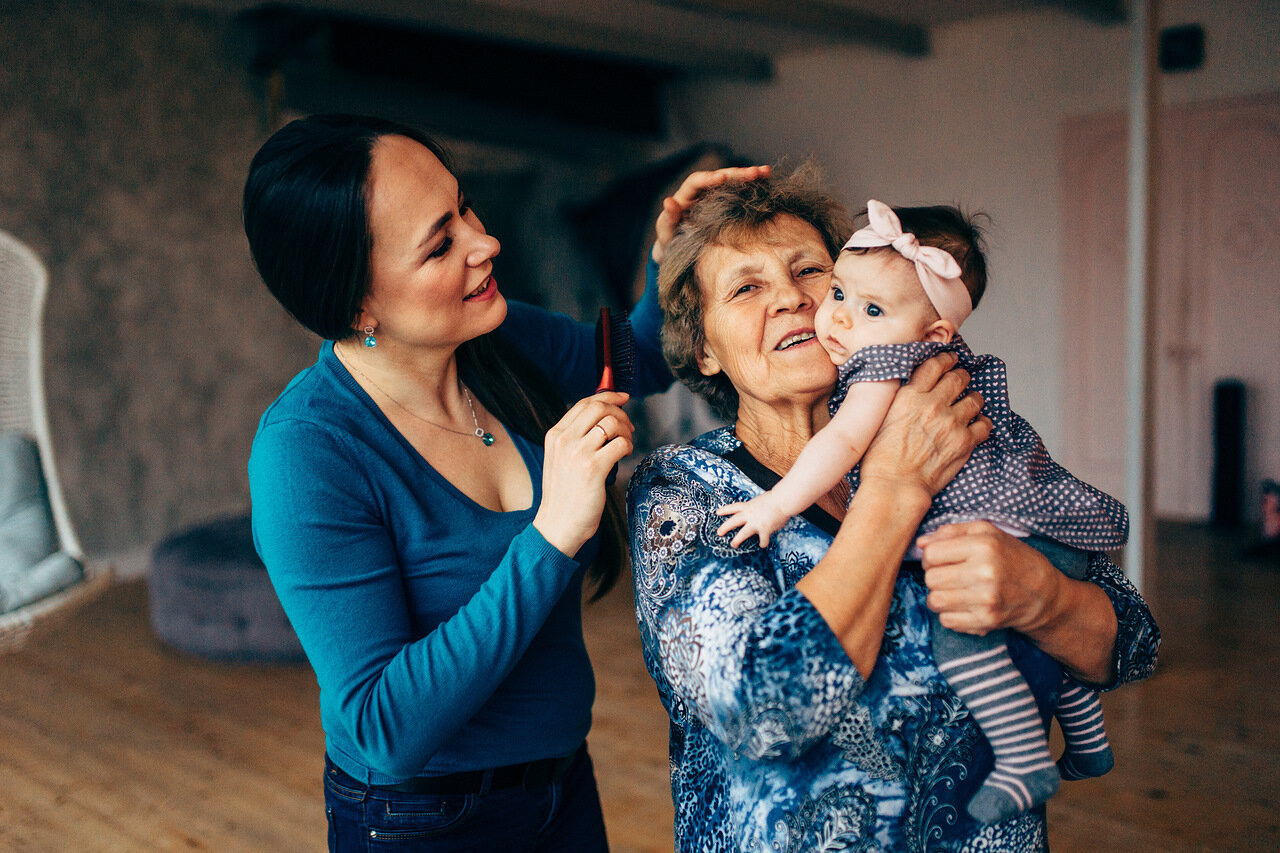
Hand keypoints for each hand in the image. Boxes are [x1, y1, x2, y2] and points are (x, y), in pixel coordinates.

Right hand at [533, 391, 634, 556]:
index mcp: (555, 435)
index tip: (622, 398)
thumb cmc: (564, 495)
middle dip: (619, 411)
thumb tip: (603, 420)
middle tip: (628, 425)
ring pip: (611, 422)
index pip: (583, 403)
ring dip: (625, 429)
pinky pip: (620, 444)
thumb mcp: (560, 460)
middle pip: (598, 407)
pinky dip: (628, 446)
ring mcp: (578, 453)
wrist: (557, 525)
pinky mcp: (593, 468)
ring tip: (626, 442)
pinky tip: (624, 455)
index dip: (607, 396)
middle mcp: (564, 440)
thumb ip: (575, 439)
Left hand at [651, 165, 771, 263]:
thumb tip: (668, 201)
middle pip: (719, 177)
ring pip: (732, 182)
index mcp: (686, 196)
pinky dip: (752, 187)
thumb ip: (667, 219)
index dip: (709, 178)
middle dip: (737, 174)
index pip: (697, 181)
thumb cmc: (671, 242)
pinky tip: (767, 181)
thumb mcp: (666, 233)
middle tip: (755, 172)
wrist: (680, 251)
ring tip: (765, 172)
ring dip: (749, 176)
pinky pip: (740, 192)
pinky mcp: (726, 204)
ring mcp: (715, 197)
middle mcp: (702, 192)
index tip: (722, 177)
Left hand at [715, 494, 791, 547]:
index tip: (717, 512)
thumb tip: (755, 511)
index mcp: (748, 506)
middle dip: (725, 527)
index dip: (725, 510)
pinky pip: (762, 540)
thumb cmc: (774, 499)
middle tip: (719, 533)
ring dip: (737, 540)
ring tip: (733, 544)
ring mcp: (756, 523)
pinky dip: (763, 543)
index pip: (734, 507)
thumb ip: (755, 507)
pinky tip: (762, 544)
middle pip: (733, 521)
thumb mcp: (760, 500)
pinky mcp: (764, 530)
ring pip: (743, 533)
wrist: (782, 501)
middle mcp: (749, 515)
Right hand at [859, 352, 990, 500]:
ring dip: (974, 398)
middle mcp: (933, 405)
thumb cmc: (880, 459)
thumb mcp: (880, 419)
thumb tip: (907, 392)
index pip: (934, 366)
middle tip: (962, 378)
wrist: (895, 485)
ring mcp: (952, 423)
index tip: (949, 360)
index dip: (945, 359)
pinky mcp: (965, 442)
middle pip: (957, 378)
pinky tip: (978, 425)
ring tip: (972, 401)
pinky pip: (984, 425)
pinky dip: (983, 423)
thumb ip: (898, 401)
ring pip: (974, 399)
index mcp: (910, 396)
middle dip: (961, 376)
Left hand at [918, 521, 1061, 635]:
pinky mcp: (987, 621)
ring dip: (939, 597)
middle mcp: (985, 573)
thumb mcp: (988, 533)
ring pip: (935, 601)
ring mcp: (986, 600)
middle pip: (931, 579)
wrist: (1043, 594)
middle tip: (949, 575)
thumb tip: (921, 542)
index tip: (941, 559)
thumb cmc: (1012, 558)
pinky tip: (964, 605)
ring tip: (954, 591)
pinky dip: (950, 614)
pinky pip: (946, 620)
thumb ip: (952, 531)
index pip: (931, 554)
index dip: (931, 556)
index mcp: (984, 546)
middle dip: (934, 577)